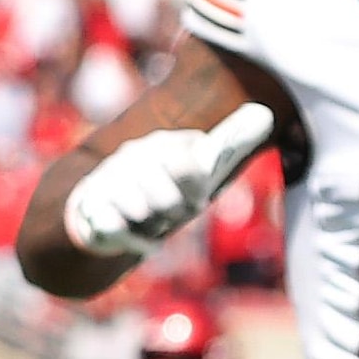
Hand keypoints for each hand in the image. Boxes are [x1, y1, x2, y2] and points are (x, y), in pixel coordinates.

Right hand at [62, 105, 276, 261]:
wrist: (107, 209)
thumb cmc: (165, 190)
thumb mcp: (199, 171)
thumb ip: (230, 145)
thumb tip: (265, 115)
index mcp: (163, 143)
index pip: (191, 167)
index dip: (196, 190)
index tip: (196, 197)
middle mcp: (133, 155)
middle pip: (168, 200)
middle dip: (175, 211)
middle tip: (171, 212)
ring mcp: (110, 179)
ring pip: (144, 214)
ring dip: (153, 225)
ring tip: (149, 219)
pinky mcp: (93, 206)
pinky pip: (123, 232)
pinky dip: (139, 243)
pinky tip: (142, 239)